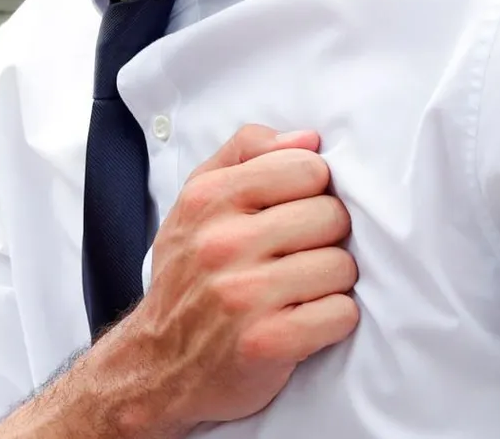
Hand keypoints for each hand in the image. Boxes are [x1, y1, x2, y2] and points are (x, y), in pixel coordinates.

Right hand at [108, 125, 357, 432]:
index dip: (312, 191)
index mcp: (208, 200)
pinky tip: (304, 320)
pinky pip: (341, 314)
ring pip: (343, 266)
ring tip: (300, 291)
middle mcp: (222, 243)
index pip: (306, 167)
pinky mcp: (267, 342)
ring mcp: (243, 294)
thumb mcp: (197, 203)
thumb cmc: (187, 278)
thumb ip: (246, 155)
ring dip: (331, 283)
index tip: (294, 213)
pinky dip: (332, 320)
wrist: (156, 360)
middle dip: (325, 238)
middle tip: (297, 257)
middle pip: (332, 216)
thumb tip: (307, 138)